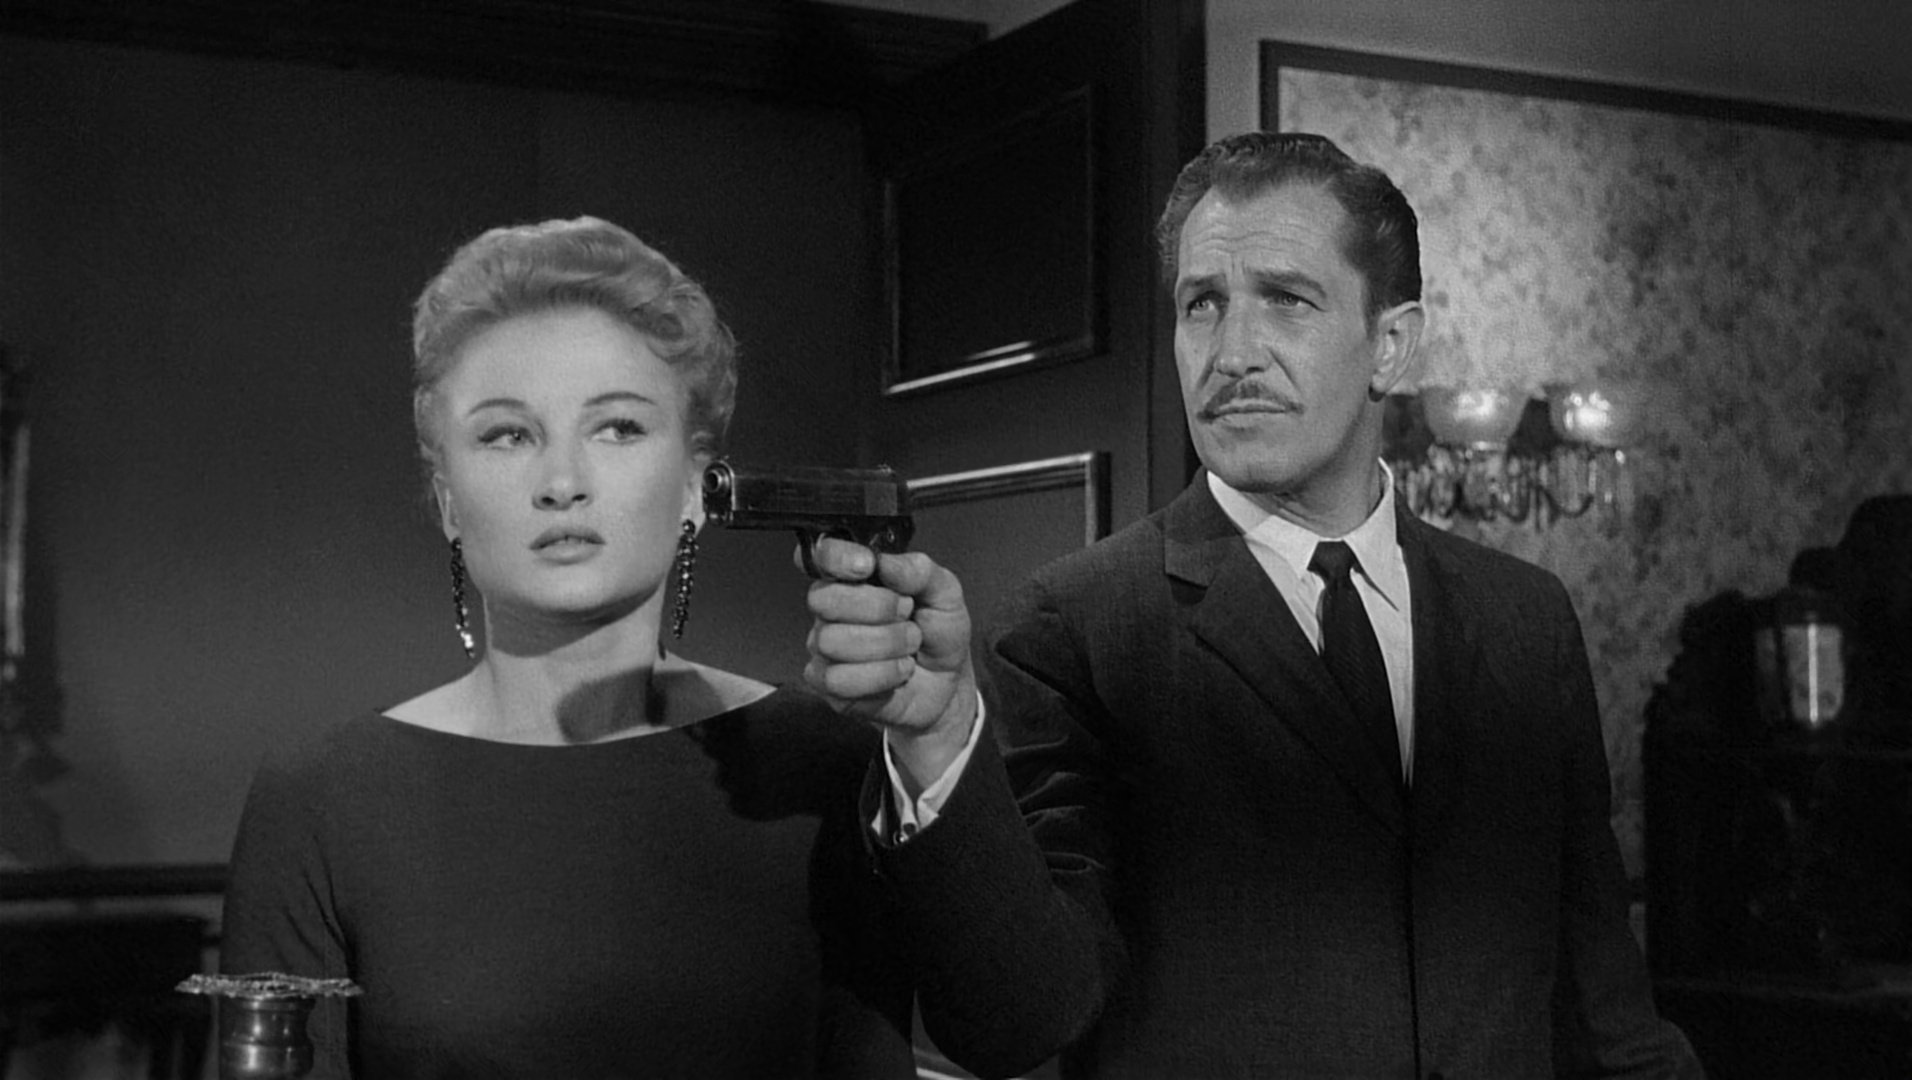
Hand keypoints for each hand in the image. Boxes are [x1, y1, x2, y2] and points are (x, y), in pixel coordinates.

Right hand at [801, 537, 977, 786]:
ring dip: (886, 645)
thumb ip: (919, 570)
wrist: (947, 681)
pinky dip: (880, 676)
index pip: (822, 554)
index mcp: (854, 576)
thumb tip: (886, 562)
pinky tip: (897, 672)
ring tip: (908, 647)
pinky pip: (838, 679)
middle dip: (877, 608)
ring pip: (832, 641)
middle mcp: (832, 608)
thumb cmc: (939, 633)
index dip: (836, 557)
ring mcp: (824, 647)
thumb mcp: (945, 593)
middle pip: (823, 599)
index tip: (867, 566)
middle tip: (907, 614)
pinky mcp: (827, 684)